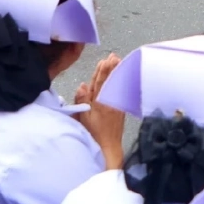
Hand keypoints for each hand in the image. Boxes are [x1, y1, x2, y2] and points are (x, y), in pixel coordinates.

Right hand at [74, 54, 125, 168]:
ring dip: (116, 73)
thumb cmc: (93, 134)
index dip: (102, 70)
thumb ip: (82, 101)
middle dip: (111, 68)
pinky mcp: (120, 110)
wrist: (108, 148)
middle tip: (114, 56)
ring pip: (116, 85)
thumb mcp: (83, 118)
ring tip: (118, 62)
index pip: (100, 82)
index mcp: (99, 102)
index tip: (105, 60)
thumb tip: (82, 85)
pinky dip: (120, 83)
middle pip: (109, 81)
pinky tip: (121, 79)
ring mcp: (116, 105)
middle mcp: (109, 101)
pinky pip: (120, 92)